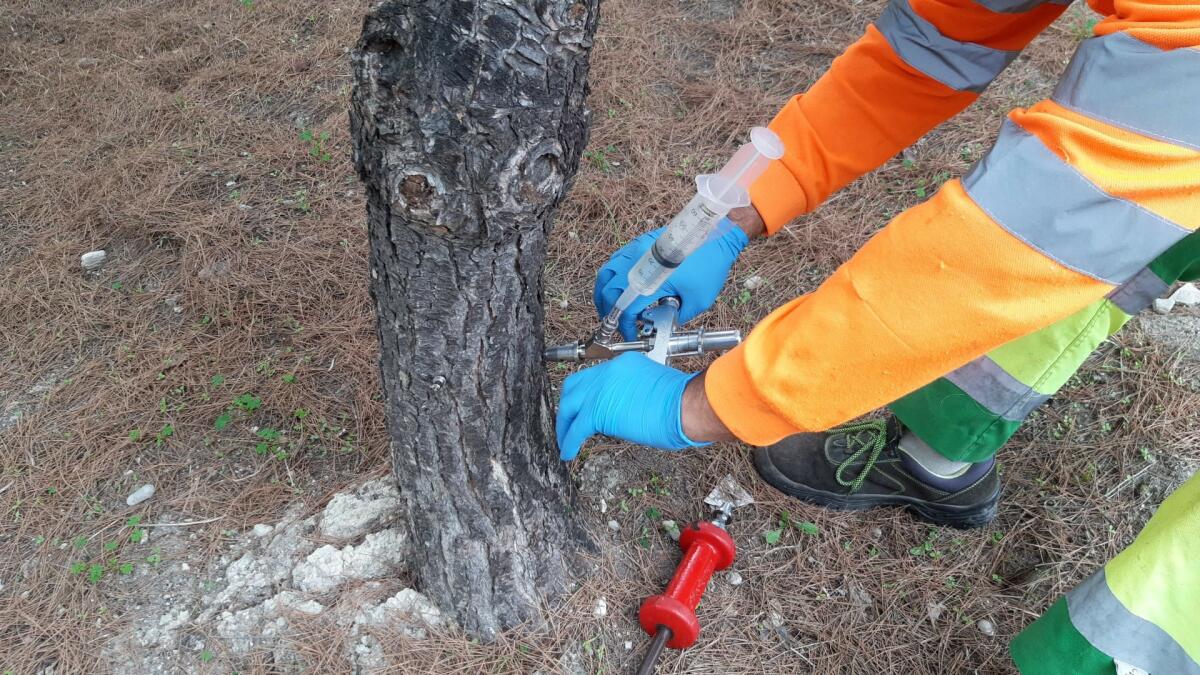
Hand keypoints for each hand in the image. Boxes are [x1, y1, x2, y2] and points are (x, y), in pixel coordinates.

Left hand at [556, 352, 707, 459]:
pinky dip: (569, 441)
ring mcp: (600, 389)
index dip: (586, 394)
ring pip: (570, 406)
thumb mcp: (652, 389)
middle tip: (567, 422)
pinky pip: (576, 428)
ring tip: (564, 440)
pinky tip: (568, 452)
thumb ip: (631, 395)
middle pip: (574, 386)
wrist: (686, 406)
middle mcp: (607, 371)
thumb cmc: (681, 403)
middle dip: (568, 405)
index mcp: (622, 364)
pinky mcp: (597, 411)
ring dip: (565, 425)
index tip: (584, 407)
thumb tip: (622, 412)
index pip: (595, 377)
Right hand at [594, 219, 747, 339]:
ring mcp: (636, 250)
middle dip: (608, 311)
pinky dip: (611, 276)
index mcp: (652, 280)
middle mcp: (638, 263)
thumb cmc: (710, 266)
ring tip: (611, 307)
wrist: (717, 235)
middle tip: (616, 323)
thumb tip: (663, 323)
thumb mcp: (698, 301)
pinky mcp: (639, 243)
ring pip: (606, 274)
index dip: (625, 325)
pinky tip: (620, 286)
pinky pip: (614, 260)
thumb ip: (678, 316)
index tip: (630, 333)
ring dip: (604, 293)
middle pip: (608, 291)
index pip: (626, 308)